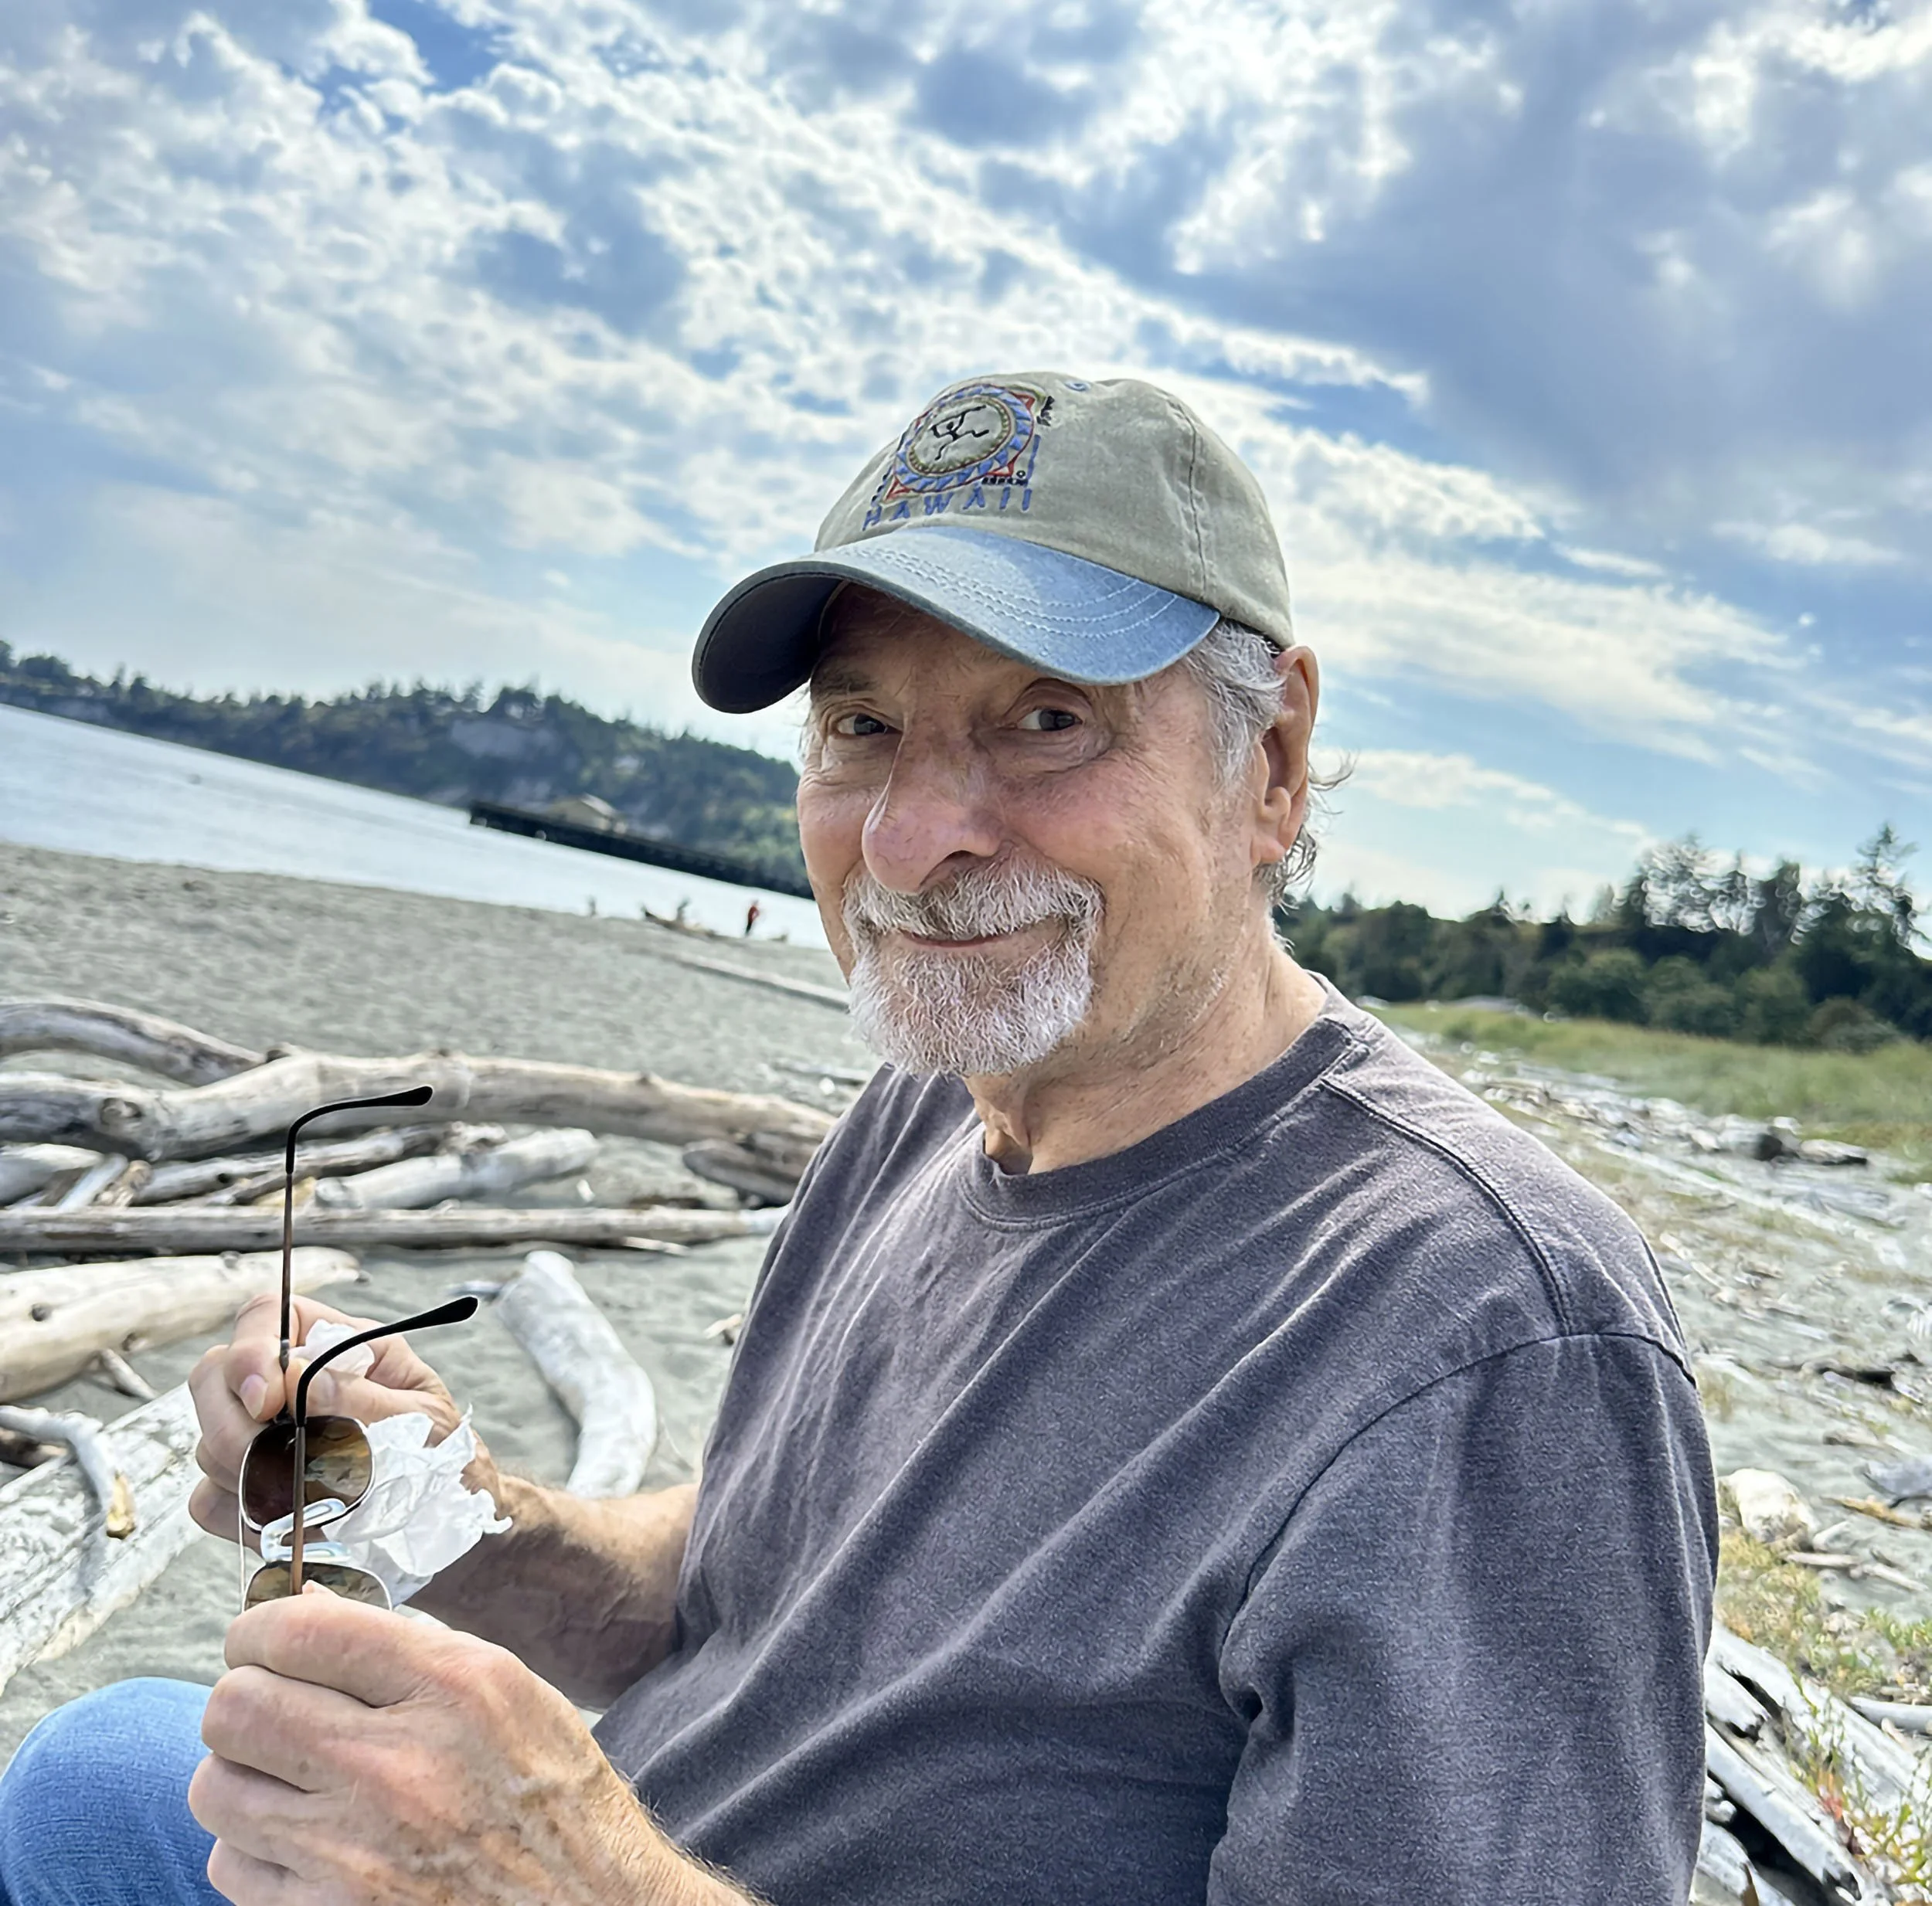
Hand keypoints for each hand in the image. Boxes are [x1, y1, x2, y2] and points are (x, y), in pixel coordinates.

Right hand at [189, 1292, 502, 1550]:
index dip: (250, 1353)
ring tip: (307, 1500)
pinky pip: (209, 1501)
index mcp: (337, 1347)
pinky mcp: (247, 1491)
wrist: (447, 1518)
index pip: (266, 1317)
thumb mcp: (420, 1419)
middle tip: (271, 1463)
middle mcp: (289, 1386)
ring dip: (246, 1477)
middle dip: (231, 1424)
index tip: (265, 1401)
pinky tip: (291, 1523)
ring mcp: (261, 1439)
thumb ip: (360, 1397)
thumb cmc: (439, 1454)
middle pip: (214, 1377)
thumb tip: (294, 1376)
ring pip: (208, 1444)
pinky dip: (241, 1517)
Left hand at [190, 1589, 749, 1903]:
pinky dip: (255, 1847)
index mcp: (451, 1688)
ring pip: (213, 1787)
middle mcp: (396, 1766)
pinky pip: (231, 1865)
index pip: (298, 1633)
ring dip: (241, 1773)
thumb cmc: (549, 1794)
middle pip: (234, 1707)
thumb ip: (407, 1644)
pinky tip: (306, 1838)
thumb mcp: (507, 1690)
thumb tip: (300, 1607)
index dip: (259, 1628)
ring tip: (289, 1774)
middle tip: (270, 1703)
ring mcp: (353, 1854)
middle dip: (240, 1696)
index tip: (262, 1639)